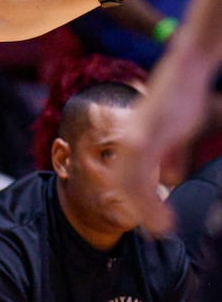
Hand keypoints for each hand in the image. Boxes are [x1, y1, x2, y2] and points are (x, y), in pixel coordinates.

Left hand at [114, 33, 210, 234]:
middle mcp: (124, 141)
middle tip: (148, 228)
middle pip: (118, 185)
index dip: (130, 199)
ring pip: (127, 187)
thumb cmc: (179, 99)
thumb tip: (168, 178)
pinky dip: (148, 202)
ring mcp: (131, 140)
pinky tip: (161, 216)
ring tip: (157, 229)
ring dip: (142, 211)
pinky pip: (138, 178)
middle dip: (131, 209)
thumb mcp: (173, 134)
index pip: (121, 176)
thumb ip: (168, 156)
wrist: (183, 72)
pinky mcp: (141, 139)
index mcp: (130, 140)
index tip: (142, 218)